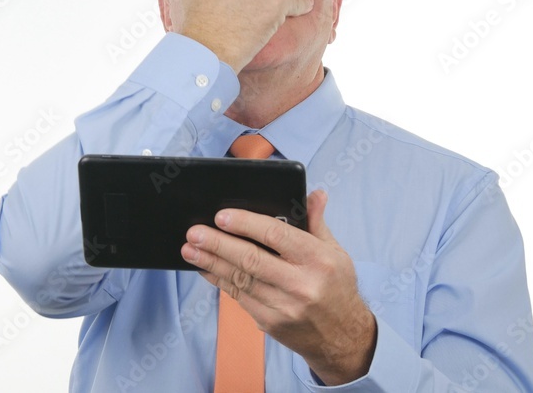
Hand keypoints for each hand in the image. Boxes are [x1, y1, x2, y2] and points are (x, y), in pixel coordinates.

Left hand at [180, 190, 375, 384]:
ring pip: (240, 280)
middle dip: (218, 244)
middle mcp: (301, 284)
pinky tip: (205, 269)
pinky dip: (219, 281)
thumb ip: (317, 222)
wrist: (343, 338)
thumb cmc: (336, 287)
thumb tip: (314, 194)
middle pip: (251, 259)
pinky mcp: (270, 323)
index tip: (222, 216)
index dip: (246, 224)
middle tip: (194, 232)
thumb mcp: (335, 252)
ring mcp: (284, 307)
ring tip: (189, 249)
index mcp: (318, 260)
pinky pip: (239, 297)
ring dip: (211, 263)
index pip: (276, 235)